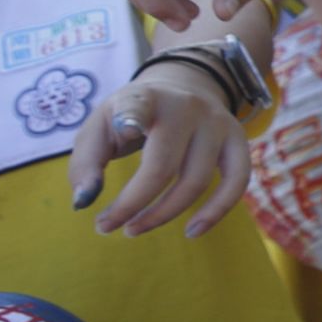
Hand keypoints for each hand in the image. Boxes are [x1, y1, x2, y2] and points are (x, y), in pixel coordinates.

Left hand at [67, 59, 248, 238]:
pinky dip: (216, 211)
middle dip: (131, 204)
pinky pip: (237, 182)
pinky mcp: (238, 139)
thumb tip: (84, 202)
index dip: (132, 117)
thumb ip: (86, 162)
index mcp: (144, 97)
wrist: (181, 88)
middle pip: (162, 166)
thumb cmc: (131, 117)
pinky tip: (192, 232)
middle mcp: (186, 107)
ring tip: (133, 229)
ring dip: (162, 215)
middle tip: (104, 227)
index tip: (125, 130)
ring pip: (196, 182)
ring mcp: (217, 122)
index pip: (138, 105)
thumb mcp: (100, 127)